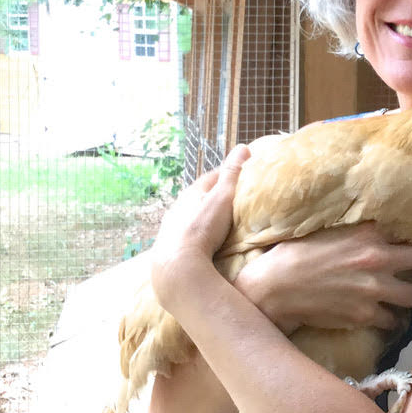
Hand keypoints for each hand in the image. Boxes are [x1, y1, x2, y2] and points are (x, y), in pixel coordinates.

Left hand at [150, 145, 249, 304]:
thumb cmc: (202, 228)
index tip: (241, 177)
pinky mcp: (168, 248)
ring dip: (201, 218)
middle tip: (231, 202)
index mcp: (191, 193)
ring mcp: (170, 229)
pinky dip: (194, 236)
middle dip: (213, 198)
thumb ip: (232, 174)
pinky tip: (201, 244)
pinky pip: (184, 236)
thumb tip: (243, 147)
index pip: (211, 178)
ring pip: (189, 217)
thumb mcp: (222, 197)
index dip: (226, 176)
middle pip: (198, 198)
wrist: (178, 265)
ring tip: (217, 225)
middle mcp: (177, 208)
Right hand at [235, 222, 411, 336]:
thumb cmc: (297, 254)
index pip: (409, 230)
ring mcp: (374, 289)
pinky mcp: (365, 314)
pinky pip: (393, 321)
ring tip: (411, 297)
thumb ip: (358, 231)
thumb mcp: (330, 231)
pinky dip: (392, 320)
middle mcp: (378, 259)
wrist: (277, 288)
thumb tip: (378, 230)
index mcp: (368, 233)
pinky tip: (389, 318)